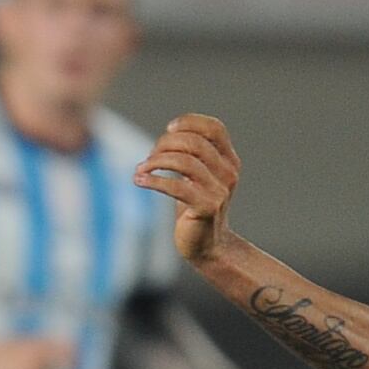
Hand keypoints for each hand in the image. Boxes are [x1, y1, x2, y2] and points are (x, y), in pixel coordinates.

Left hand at [134, 115, 242, 266]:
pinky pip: (176, 187)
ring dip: (156, 161)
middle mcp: (228, 173)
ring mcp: (219, 191)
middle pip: (194, 142)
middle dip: (165, 144)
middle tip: (149, 157)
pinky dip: (154, 180)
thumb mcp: (196, 177)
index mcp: (228, 161)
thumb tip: (166, 138)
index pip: (215, 128)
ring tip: (141, 169)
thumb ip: (189, 156)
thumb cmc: (195, 207)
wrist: (208, 245)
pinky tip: (139, 180)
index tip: (169, 129)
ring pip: (185, 161)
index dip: (190, 122)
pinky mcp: (206, 207)